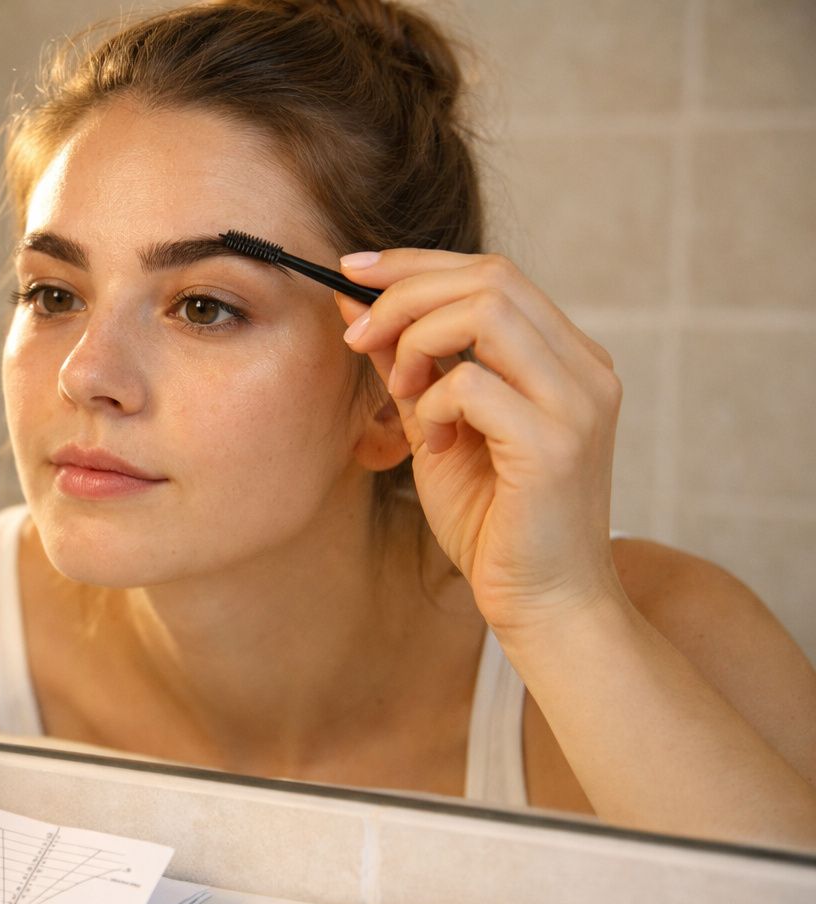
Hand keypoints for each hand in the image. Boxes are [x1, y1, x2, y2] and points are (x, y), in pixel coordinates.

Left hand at [336, 250, 624, 633]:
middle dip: (405, 294)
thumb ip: (408, 367)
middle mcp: (585, 369)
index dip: (416, 263)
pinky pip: (473, 384)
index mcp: (566, 358)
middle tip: (358, 336)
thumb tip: (356, 304)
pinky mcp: (555, 445)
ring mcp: (578, 403)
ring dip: (419, 341)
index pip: (494, 272)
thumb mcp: (439, 429)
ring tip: (402, 393)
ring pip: (487, 311)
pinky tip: (435, 443)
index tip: (352, 271)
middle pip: (491, 276)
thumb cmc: (494, 524)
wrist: (543, 605)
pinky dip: (434, 403)